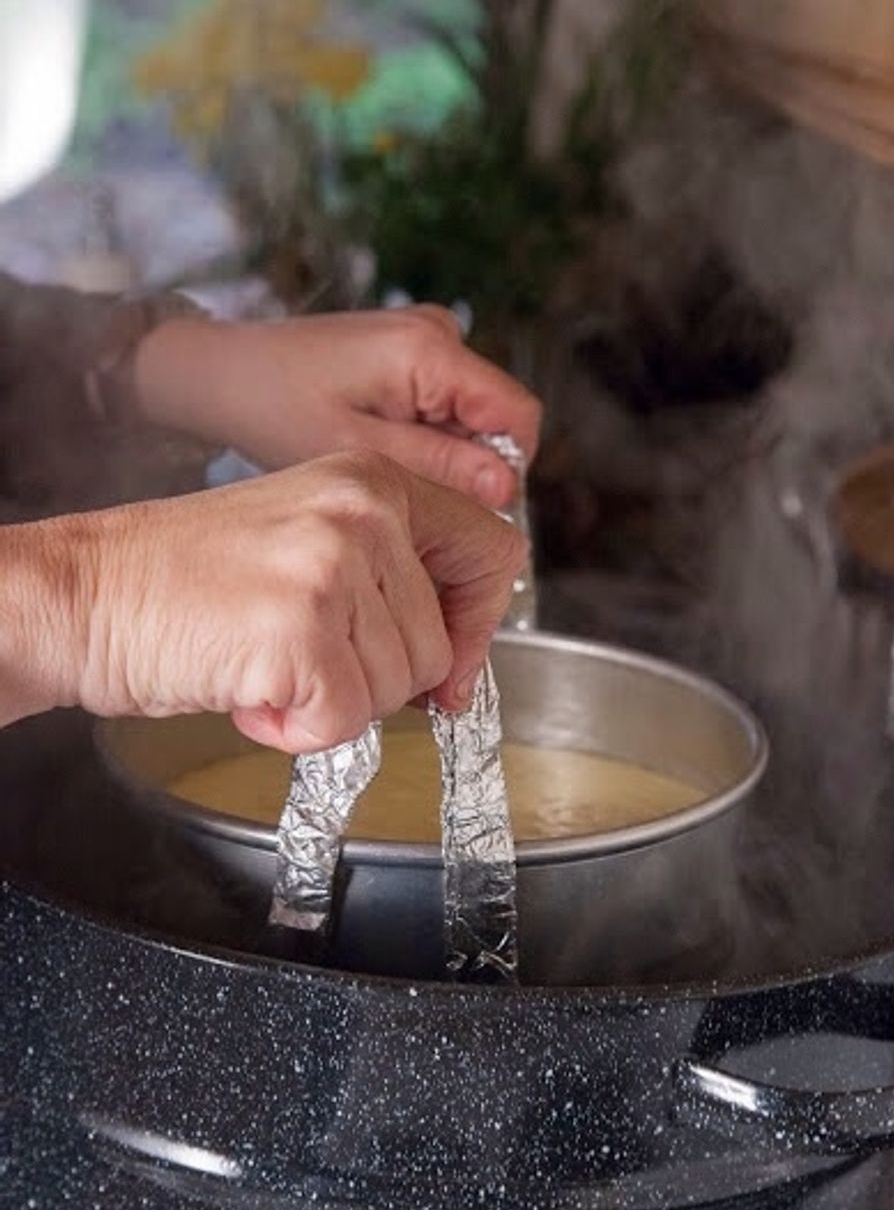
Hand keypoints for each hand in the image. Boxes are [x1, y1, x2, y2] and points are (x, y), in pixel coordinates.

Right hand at [0, 453, 525, 751]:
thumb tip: (457, 659)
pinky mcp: (301, 630)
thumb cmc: (184, 579)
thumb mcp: (305, 538)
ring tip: (264, 662)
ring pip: (397, 687)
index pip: (492, 549)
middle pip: (438, 643)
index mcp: (373, 480)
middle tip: (302, 656)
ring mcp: (334, 567)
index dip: (476, 622)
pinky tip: (249, 690)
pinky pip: (345, 721)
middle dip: (377, 678)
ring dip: (331, 702)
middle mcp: (364, 511)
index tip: (448, 665)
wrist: (84, 595)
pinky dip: (296, 730)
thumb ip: (388, 576)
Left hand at [135, 305, 541, 507]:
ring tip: (383, 467)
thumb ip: (440, 467)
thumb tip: (506, 490)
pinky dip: (423, 436)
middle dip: (467, 466)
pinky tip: (378, 446)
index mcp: (432, 350)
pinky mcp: (410, 349)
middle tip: (407, 492)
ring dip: (442, 454)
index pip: (517, 418)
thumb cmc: (276, 407)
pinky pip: (445, 405)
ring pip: (471, 417)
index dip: (503, 473)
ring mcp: (426, 336)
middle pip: (496, 418)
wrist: (224, 372)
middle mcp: (439, 331)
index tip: (464, 510)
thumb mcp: (360, 452)